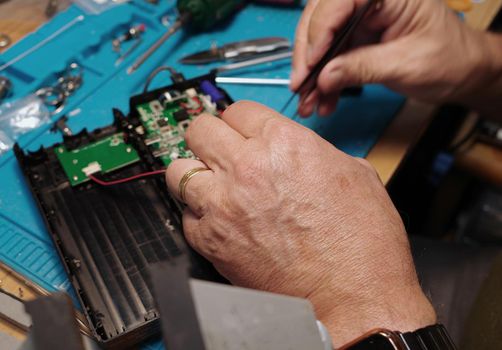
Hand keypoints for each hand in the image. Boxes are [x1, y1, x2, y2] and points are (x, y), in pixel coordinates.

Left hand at [165, 101, 435, 345]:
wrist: (354, 296)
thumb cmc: (361, 242)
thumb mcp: (354, 173)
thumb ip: (313, 151)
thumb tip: (296, 151)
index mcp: (284, 143)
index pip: (239, 110)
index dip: (243, 122)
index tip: (243, 133)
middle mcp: (247, 168)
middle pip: (200, 130)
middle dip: (210, 138)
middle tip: (221, 152)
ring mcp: (223, 205)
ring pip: (179, 170)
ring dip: (194, 175)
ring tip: (212, 186)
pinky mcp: (211, 242)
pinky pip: (185, 216)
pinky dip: (198, 216)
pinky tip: (220, 223)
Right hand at [291, 0, 501, 117]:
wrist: (462, 72)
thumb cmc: (449, 57)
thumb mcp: (406, 63)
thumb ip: (363, 67)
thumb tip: (324, 76)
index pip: (341, 1)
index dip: (320, 31)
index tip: (311, 64)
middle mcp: (369, 1)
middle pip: (322, 18)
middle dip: (308, 55)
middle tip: (301, 85)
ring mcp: (361, 20)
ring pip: (321, 42)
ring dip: (312, 74)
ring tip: (309, 103)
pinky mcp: (357, 40)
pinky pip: (332, 58)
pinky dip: (325, 82)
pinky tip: (323, 101)